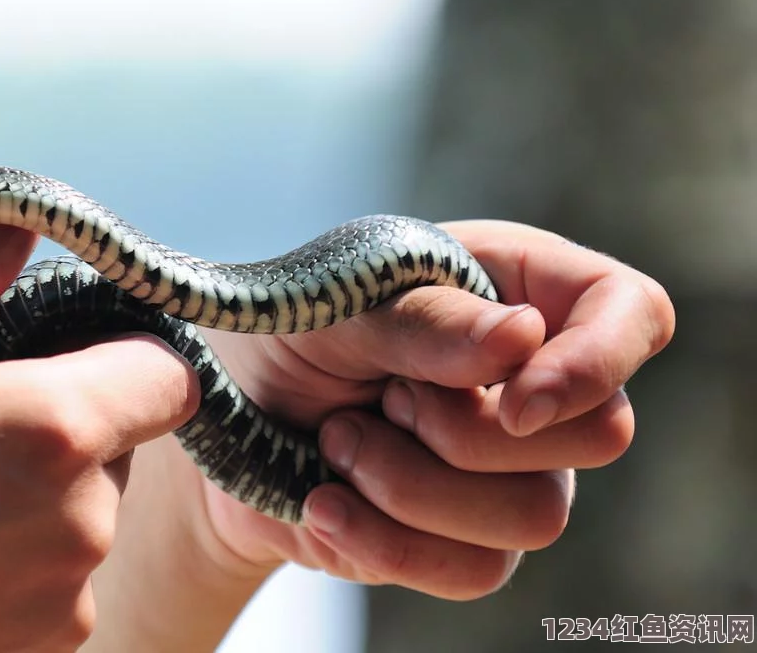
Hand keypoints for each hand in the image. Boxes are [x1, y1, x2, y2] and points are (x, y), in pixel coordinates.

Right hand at [0, 224, 197, 652]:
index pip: (168, 373)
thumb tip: (15, 218)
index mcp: (51, 431)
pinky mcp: (47, 650)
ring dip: (41, 490)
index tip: (62, 352)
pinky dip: (21, 556)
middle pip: (125, 439)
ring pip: (92, 509)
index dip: (127, 351)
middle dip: (66, 418)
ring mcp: (68, 597)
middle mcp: (84, 521)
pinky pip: (62, 575)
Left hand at [194, 220, 674, 597]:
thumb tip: (524, 338)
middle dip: (469, 430)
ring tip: (337, 443)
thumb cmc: (286, 332)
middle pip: (599, 431)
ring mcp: (513, 467)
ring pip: (537, 516)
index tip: (515, 398)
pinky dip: (387, 540)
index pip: (632, 313)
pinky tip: (326, 504)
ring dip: (413, 484)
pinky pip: (475, 569)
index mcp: (517, 288)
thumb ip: (422, 319)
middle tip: (382, 399)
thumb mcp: (335, 304)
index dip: (597, 360)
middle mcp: (533, 379)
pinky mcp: (470, 539)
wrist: (226, 419)